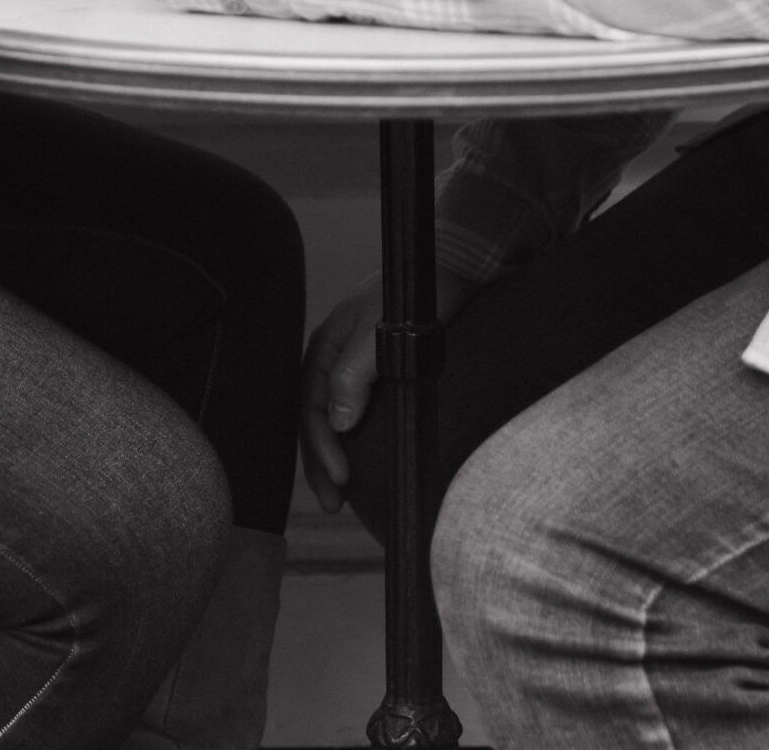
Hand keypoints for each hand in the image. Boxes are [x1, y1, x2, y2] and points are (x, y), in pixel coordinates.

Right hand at [301, 267, 474, 511]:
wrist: (458, 265)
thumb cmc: (420, 291)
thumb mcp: (383, 329)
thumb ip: (354, 372)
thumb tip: (338, 422)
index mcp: (327, 342)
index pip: (310, 406)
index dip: (321, 448)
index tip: (342, 479)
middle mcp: (337, 355)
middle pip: (316, 418)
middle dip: (321, 463)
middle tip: (335, 503)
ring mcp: (358, 363)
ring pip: (335, 418)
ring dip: (335, 455)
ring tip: (344, 494)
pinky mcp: (382, 371)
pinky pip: (358, 411)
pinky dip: (355, 441)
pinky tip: (365, 463)